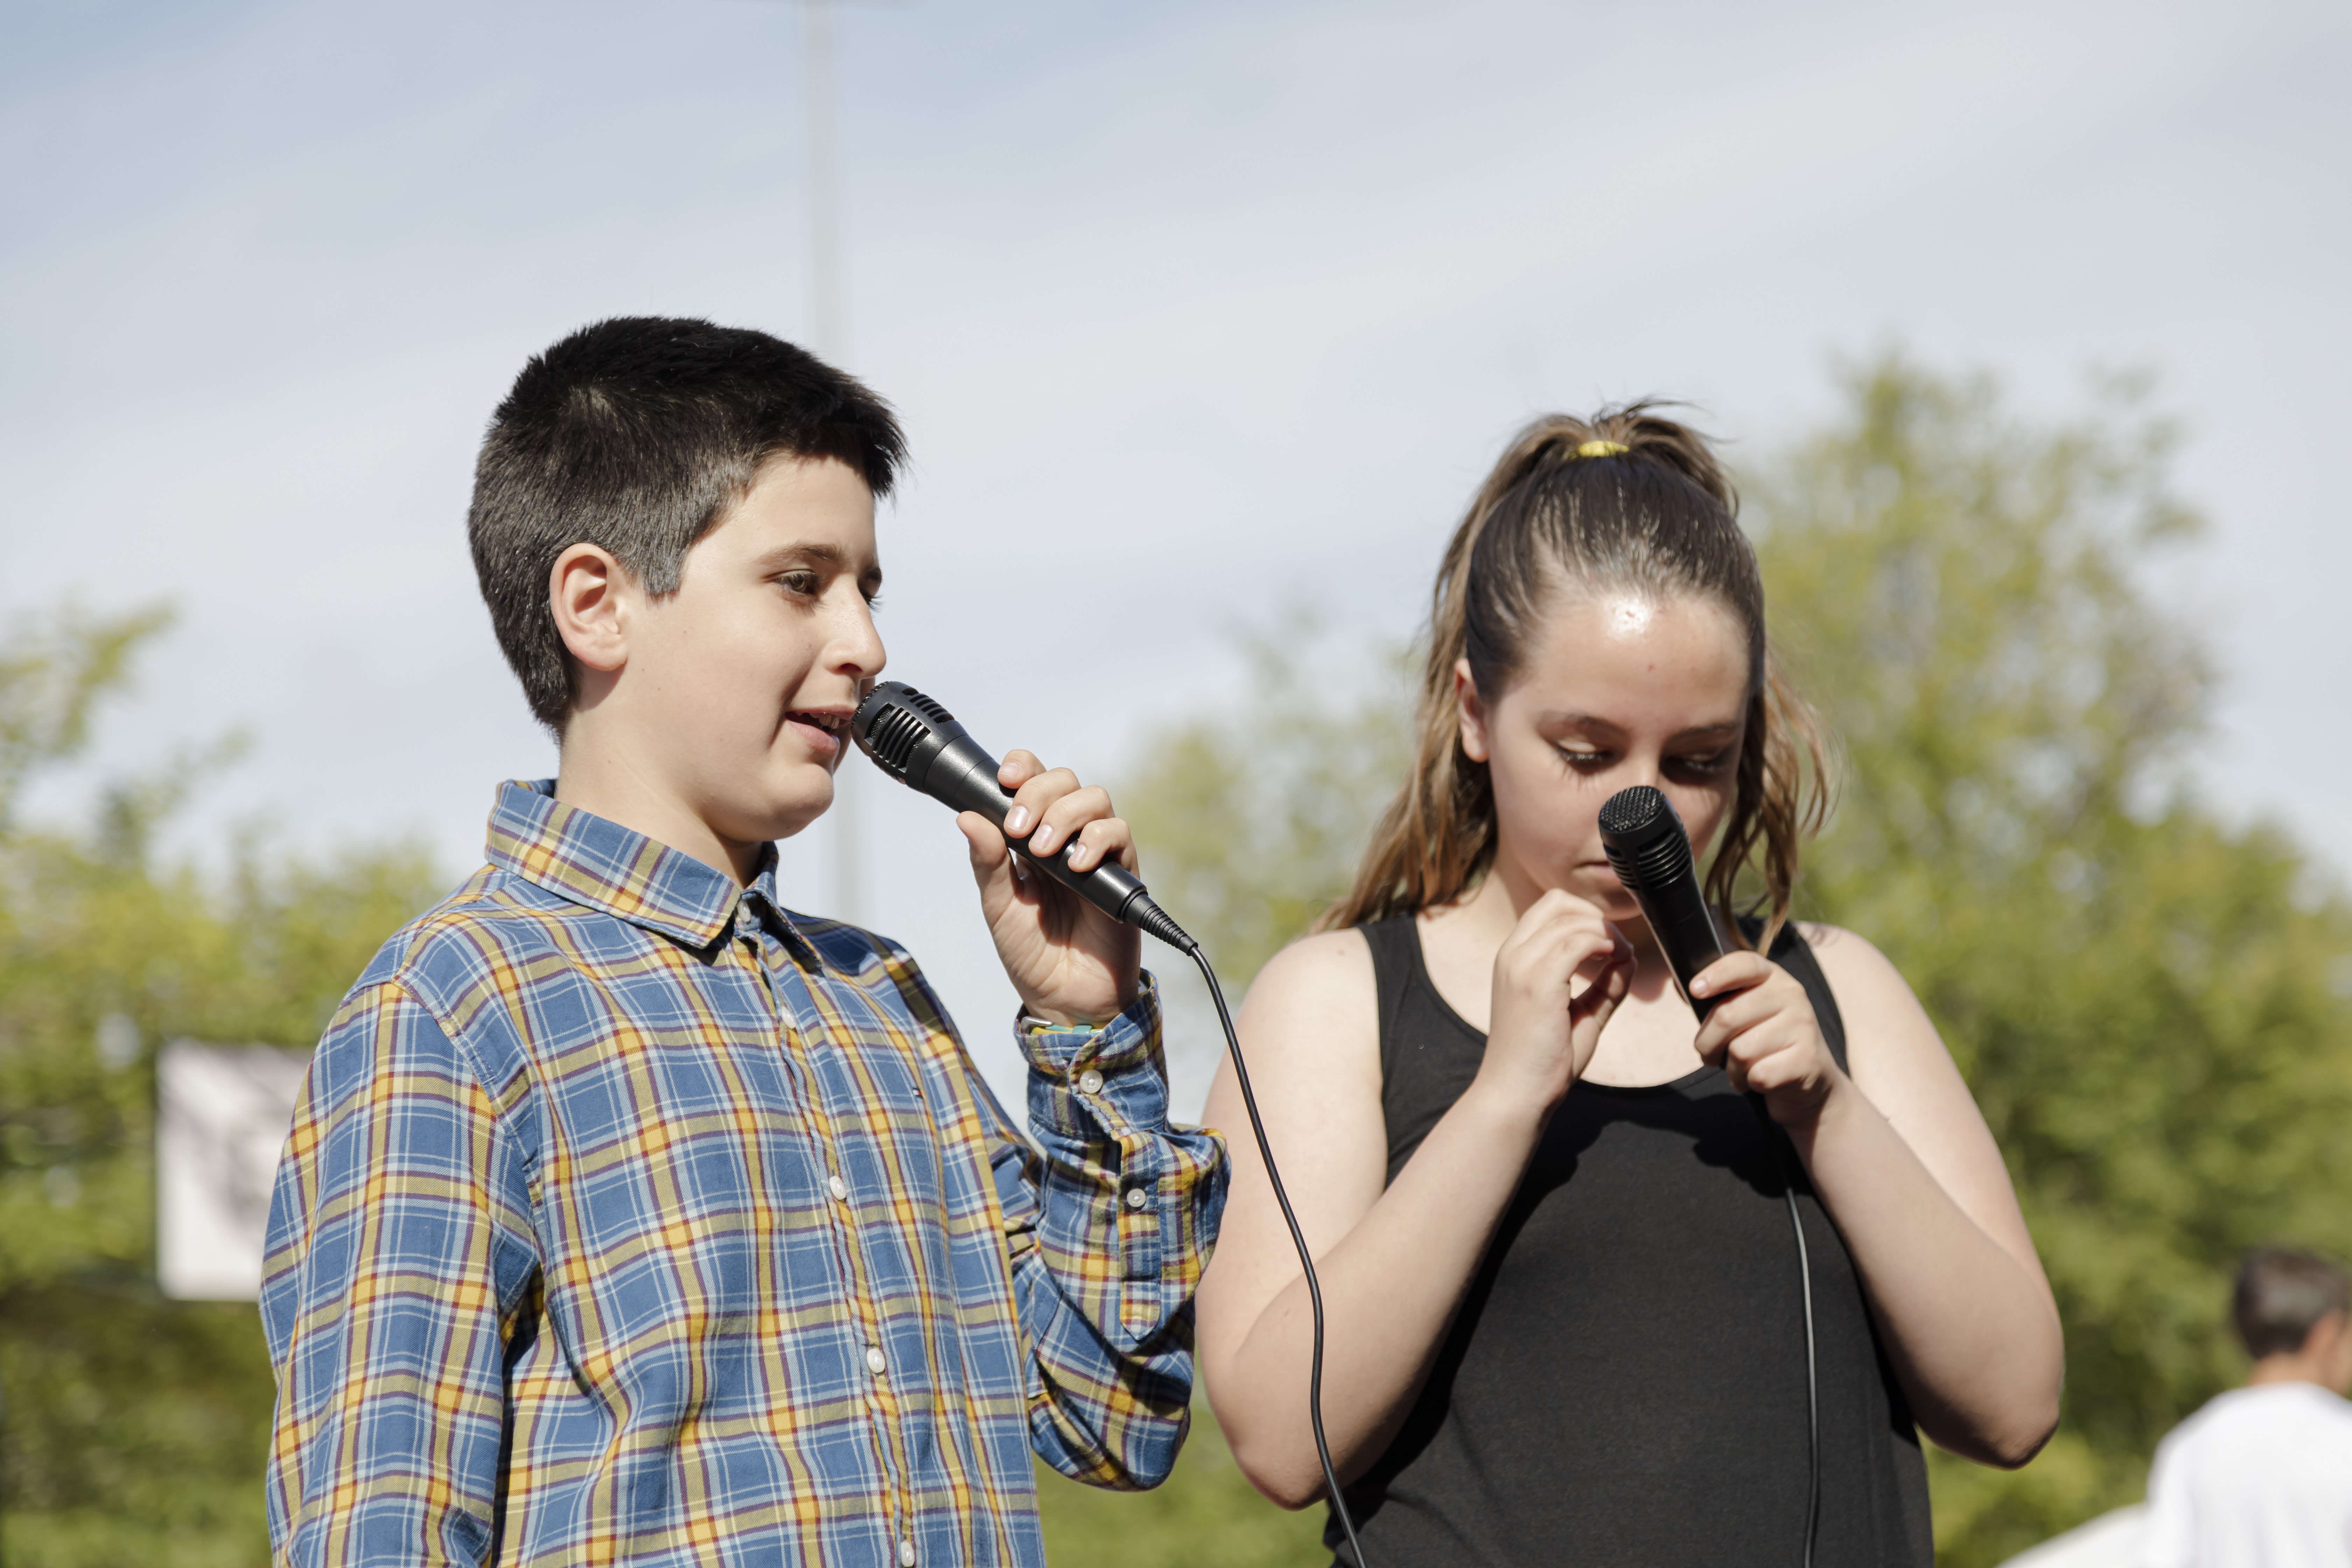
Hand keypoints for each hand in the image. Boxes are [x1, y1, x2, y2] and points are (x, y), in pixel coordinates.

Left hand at [957, 749, 1141, 1027]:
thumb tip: (967, 816)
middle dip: (1038, 794)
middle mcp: (1067, 835)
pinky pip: (1120, 834)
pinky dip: (1096, 840)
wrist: (1063, 997)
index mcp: (1032, 835)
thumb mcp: (997, 904)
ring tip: (1044, 851)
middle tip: (1018, 829)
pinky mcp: (1123, 872)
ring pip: (1095, 798)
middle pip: (1065, 779)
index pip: (1033, 779)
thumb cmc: (1030, 950)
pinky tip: (1075, 866)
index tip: (1004, 779)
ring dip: (1065, 815)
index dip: (1023, 767)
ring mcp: (1096, 851)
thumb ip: (986, 861)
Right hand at [1472, 890, 1633, 1110]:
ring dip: (1606, 933)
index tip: (1607, 943)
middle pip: (1557, 902)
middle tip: (1616, 948)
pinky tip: (1614, 962)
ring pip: (1571, 919)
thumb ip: (1604, 986)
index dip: (1585, 915)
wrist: (1517, 1093)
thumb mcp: (1581, 1014)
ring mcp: (1521, 966)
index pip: (1549, 908)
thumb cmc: (1543, 1060)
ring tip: (1620, 958)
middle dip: (1595, 917)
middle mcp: (1511, 954)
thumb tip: (1629, 959)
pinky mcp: (1537, 982)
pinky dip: (1603, 945)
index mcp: (1513, 958)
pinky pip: (1577, 942)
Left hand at [1689, 951, 1844, 1124]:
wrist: (1811, 1081)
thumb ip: (1718, 998)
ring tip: (1740, 1069)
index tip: (1694, 990)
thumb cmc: (1764, 1042)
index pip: (1744, 964)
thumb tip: (1680, 985)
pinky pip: (1758, 1075)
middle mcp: (1792, 996)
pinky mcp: (1807, 1060)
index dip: (1716, 974)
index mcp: (1774, 977)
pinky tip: (1757, 1080)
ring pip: (1740, 1051)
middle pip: (1727, 1016)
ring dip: (1731, 1069)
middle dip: (1707, 1043)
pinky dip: (1749, 1083)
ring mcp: (1803, 1027)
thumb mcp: (1745, 1014)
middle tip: (1708, 1054)